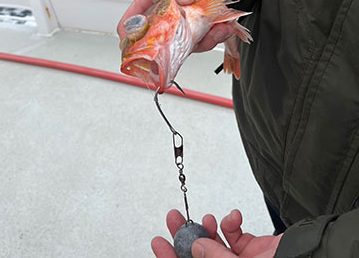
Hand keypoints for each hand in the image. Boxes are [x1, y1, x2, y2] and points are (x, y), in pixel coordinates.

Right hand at [117, 0, 233, 49]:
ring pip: (186, 43)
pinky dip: (216, 35)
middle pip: (162, 40)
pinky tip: (225, 26)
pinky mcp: (200, 22)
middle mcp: (165, 11)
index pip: (132, 19)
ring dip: (204, 41)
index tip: (142, 50)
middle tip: (198, 38)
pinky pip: (204, 37)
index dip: (131, 38)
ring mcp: (183, 19)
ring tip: (220, 29)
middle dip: (179, 46)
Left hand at [151, 209, 281, 257]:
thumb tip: (194, 247)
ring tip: (204, 217)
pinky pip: (235, 234)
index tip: (158, 242)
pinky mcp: (253, 248)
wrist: (312, 257)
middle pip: (199, 256)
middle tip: (173, 218)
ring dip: (207, 228)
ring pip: (214, 243)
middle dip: (185, 236)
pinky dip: (231, 223)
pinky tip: (233, 218)